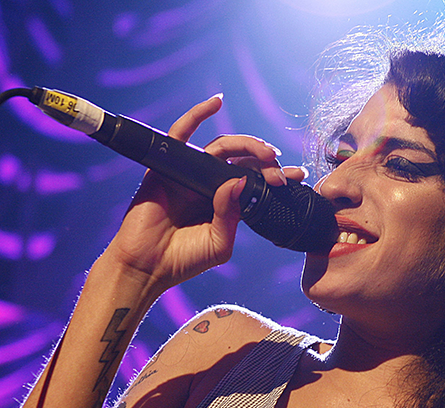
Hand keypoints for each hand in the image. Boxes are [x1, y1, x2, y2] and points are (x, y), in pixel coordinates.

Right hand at [101, 95, 305, 292]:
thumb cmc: (183, 260)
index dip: (276, 175)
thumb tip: (240, 181)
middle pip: (242, 160)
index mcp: (227, 203)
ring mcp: (190, 173)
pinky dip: (197, 115)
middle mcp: (210, 185)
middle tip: (279, 163)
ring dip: (246, 143)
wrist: (147, 267)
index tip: (297, 175)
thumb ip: (232, 214)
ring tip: (265, 151)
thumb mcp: (219, 243)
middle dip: (265, 158)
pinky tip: (216, 102)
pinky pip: (181, 134)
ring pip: (221, 147)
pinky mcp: (168, 166)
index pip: (256, 181)